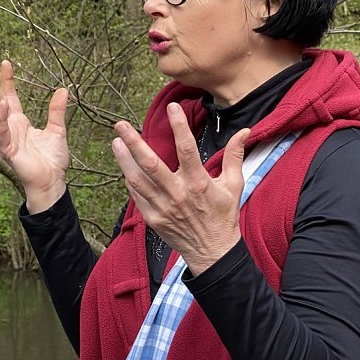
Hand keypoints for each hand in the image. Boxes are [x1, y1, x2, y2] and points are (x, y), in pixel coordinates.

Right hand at [0, 61, 69, 213]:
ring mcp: (6, 139)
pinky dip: (0, 118)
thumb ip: (57, 111)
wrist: (54, 181)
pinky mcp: (9, 150)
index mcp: (19, 123)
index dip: (6, 81)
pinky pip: (2, 132)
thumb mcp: (57, 130)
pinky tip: (2, 104)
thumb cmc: (52, 159)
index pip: (9, 97)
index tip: (6, 63)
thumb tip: (63, 89)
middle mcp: (9, 129)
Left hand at [111, 102, 250, 275]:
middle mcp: (178, 194)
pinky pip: (137, 196)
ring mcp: (163, 207)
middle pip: (151, 163)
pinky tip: (124, 167)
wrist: (213, 251)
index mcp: (199, 183)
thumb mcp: (234, 184)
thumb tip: (244, 131)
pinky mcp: (153, 218)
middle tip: (121, 125)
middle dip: (135, 142)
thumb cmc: (224, 216)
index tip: (172, 108)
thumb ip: (235, 155)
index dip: (179, 126)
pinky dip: (130, 181)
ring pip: (138, 179)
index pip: (186, 148)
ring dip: (125, 160)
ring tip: (116, 141)